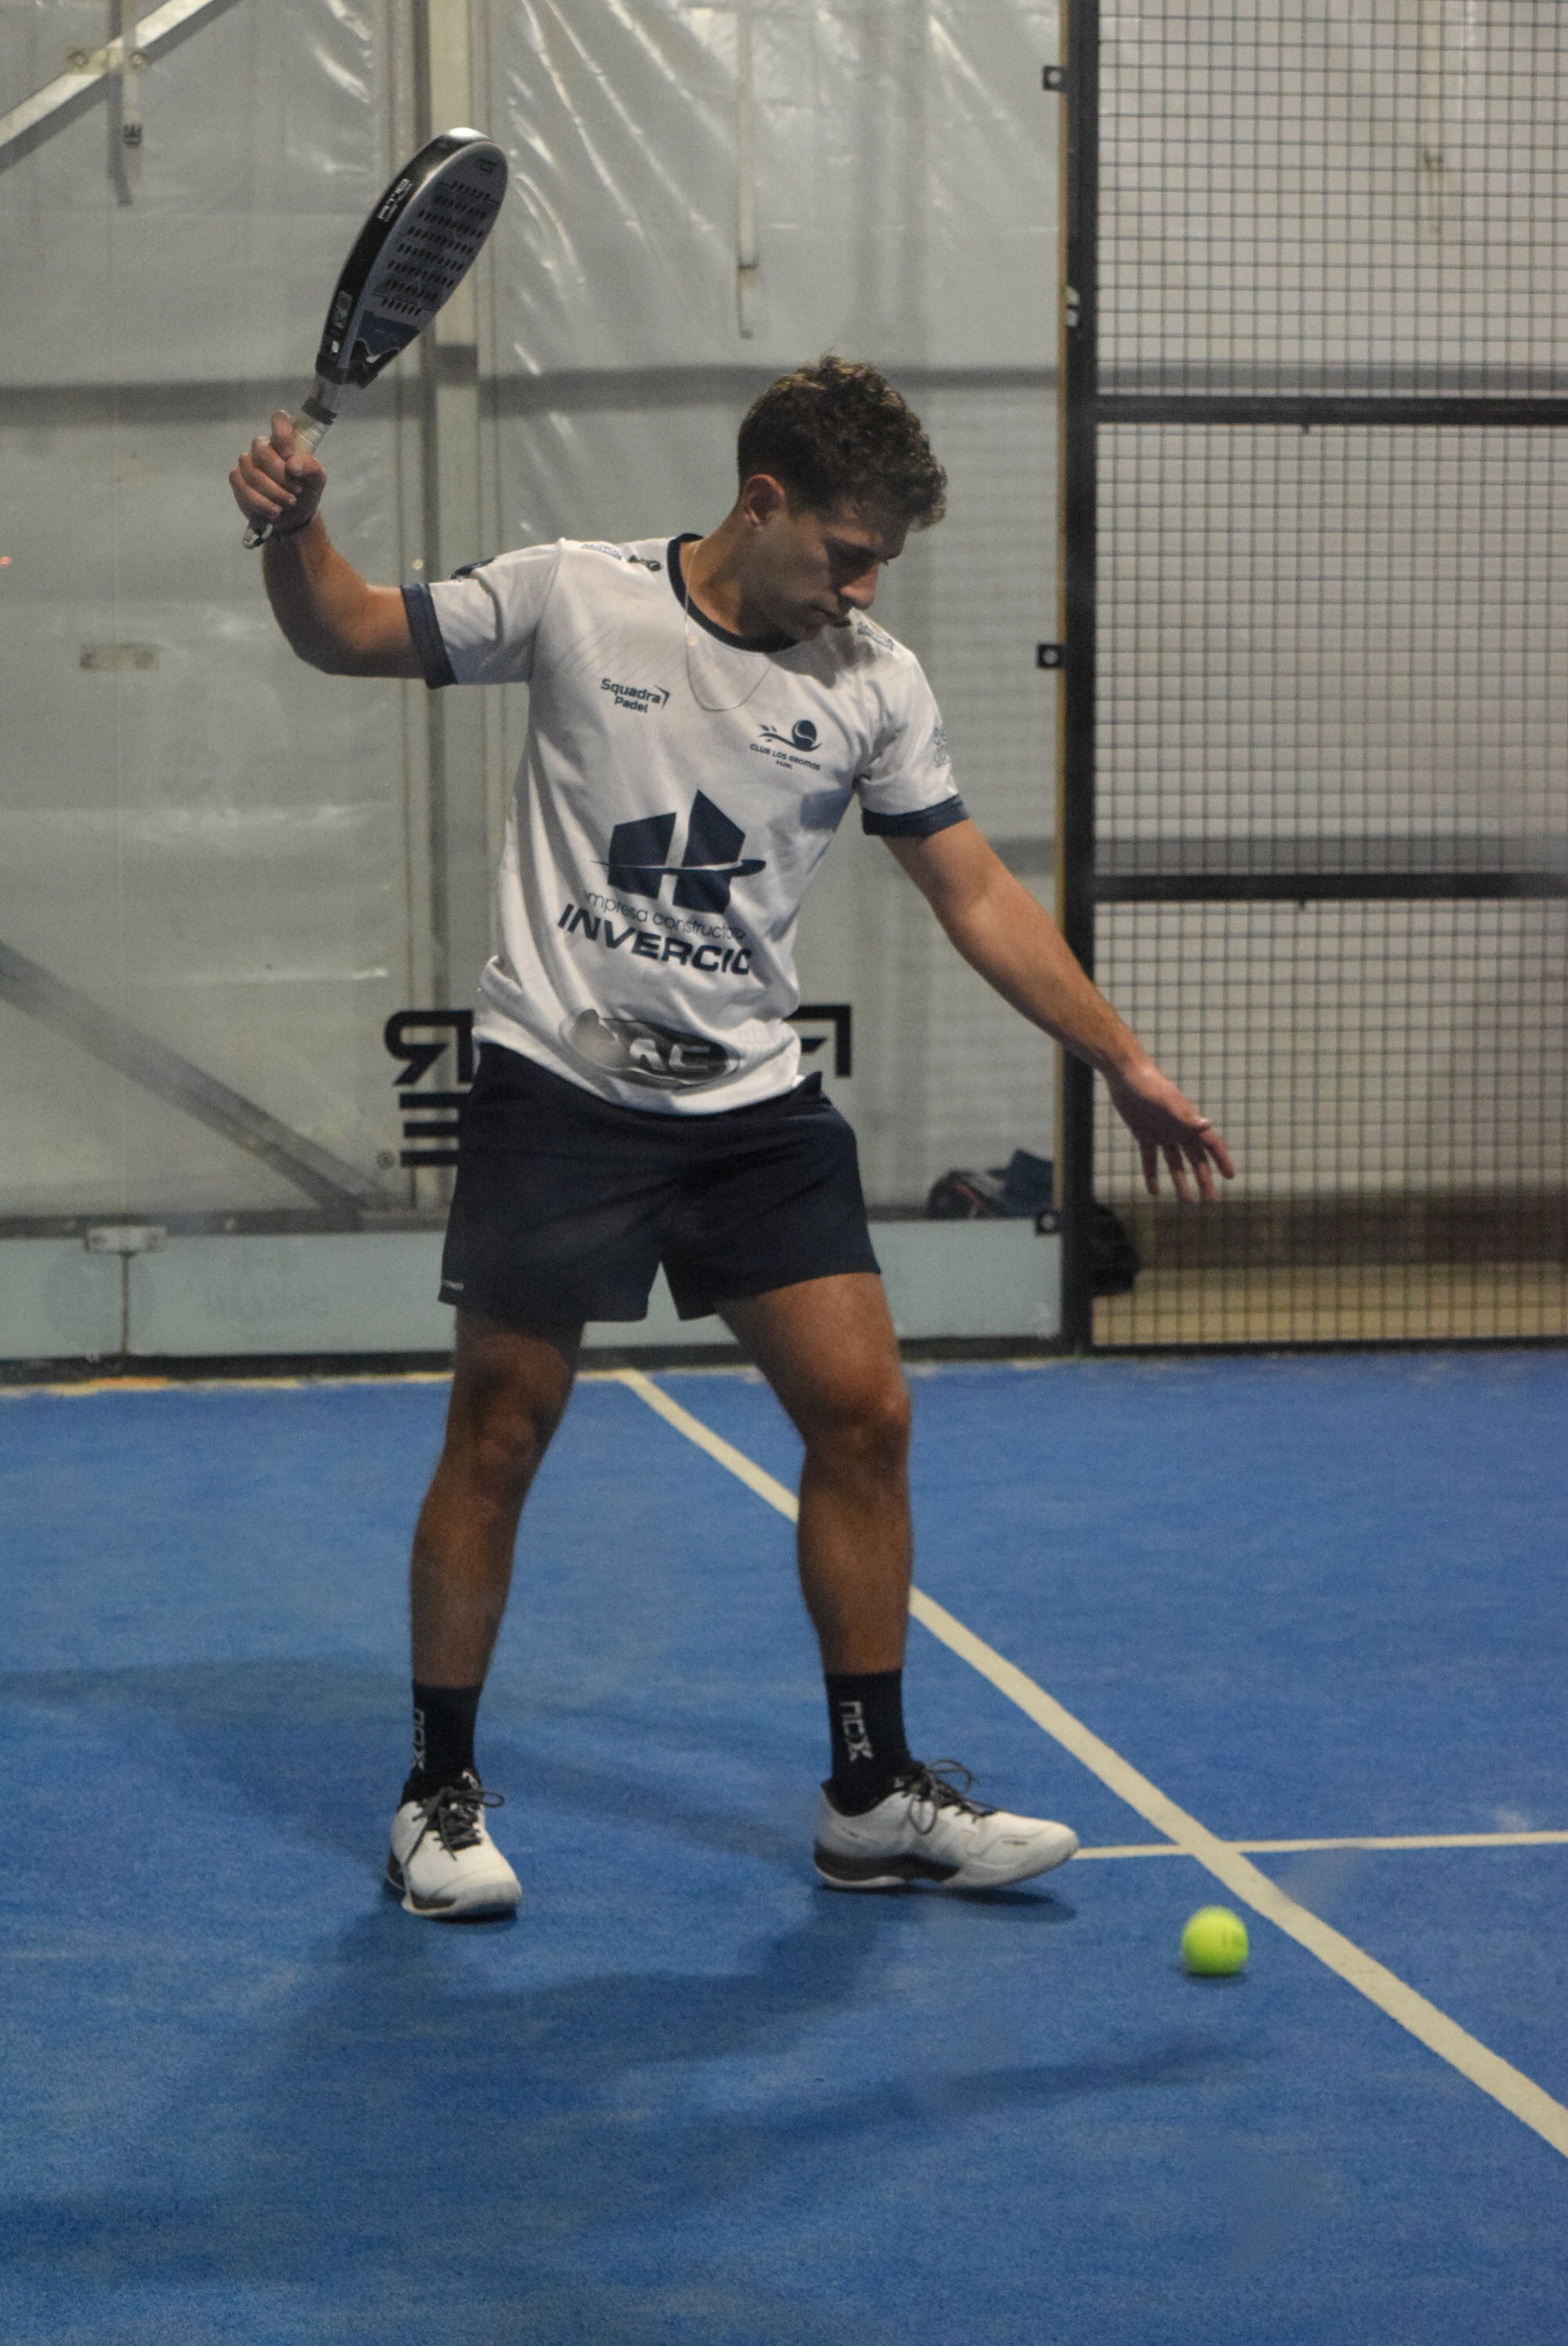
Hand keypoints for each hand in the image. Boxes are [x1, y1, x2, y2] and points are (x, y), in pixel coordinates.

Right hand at [229, 411, 324, 537]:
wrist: (294, 517)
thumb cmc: (305, 491)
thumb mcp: (317, 480)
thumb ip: (310, 467)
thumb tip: (292, 464)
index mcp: (284, 440)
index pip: (279, 420)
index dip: (282, 434)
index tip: (290, 455)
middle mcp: (263, 447)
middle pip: (262, 450)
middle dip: (280, 475)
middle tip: (296, 492)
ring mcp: (248, 462)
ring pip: (251, 471)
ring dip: (272, 492)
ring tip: (288, 503)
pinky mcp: (237, 478)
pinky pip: (243, 486)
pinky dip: (260, 502)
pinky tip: (274, 511)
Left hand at [1104, 1059, 1234, 1200]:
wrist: (1126, 1075)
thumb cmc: (1150, 1085)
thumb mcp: (1168, 1103)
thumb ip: (1186, 1117)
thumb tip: (1207, 1125)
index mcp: (1189, 1121)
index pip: (1211, 1144)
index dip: (1221, 1160)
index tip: (1230, 1176)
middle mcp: (1179, 1129)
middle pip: (1196, 1159)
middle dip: (1205, 1179)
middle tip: (1211, 1199)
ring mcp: (1163, 1133)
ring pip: (1176, 1163)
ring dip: (1182, 1181)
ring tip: (1188, 1201)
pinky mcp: (1145, 1134)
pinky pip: (1150, 1159)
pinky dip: (1152, 1174)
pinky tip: (1154, 1192)